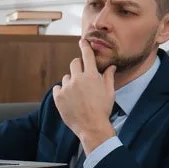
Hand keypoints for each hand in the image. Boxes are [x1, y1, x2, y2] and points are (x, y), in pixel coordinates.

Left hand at [52, 38, 117, 152]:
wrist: (91, 126)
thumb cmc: (103, 109)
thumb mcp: (109, 92)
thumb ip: (108, 77)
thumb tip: (110, 67)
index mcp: (91, 76)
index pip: (87, 55)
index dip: (84, 47)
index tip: (82, 41)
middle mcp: (77, 79)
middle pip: (74, 63)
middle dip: (78, 67)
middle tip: (82, 76)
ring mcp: (66, 88)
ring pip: (66, 77)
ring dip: (71, 82)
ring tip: (77, 94)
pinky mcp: (58, 97)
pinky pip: (57, 88)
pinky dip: (62, 91)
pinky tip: (69, 99)